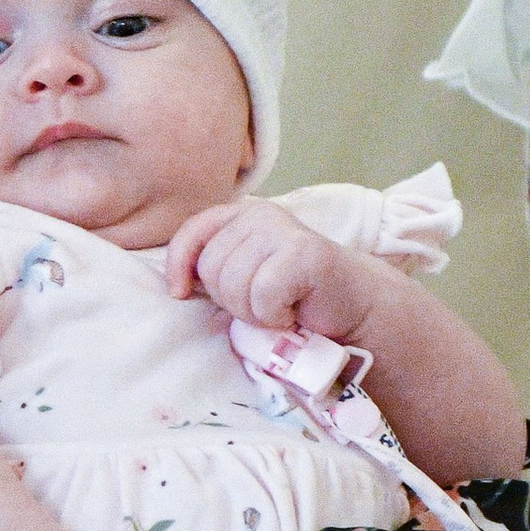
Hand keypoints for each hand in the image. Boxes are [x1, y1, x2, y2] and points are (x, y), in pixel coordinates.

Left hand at [166, 199, 372, 339]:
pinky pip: (262, 295)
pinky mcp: (303, 252)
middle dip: (230, 300)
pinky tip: (293, 311)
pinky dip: (274, 315)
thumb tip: (177, 284)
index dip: (178, 265)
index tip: (181, 293)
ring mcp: (282, 230)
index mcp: (240, 216)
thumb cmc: (294, 296)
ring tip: (279, 308)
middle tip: (262, 305)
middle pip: (211, 268)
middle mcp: (259, 215)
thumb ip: (217, 267)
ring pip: (234, 285)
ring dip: (254, 312)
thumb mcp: (246, 274)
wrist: (352, 306)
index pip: (192, 232)